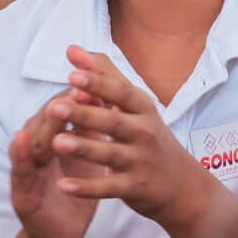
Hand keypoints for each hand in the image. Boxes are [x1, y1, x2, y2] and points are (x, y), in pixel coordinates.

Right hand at [8, 92, 102, 237]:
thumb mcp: (87, 156)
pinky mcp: (20, 193)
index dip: (78, 95)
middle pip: (46, 119)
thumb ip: (91, 128)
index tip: (95, 80)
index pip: (64, 109)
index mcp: (54, 138)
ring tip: (53, 108)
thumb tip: (107, 94)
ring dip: (43, 124)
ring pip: (31, 140)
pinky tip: (22, 139)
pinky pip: (19, 171)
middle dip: (62, 103)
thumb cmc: (76, 191)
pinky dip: (19, 154)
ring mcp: (26, 169)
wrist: (64, 235)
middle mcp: (36, 148)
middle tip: (78, 88)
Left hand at [48, 48, 222, 237]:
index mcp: (142, 108)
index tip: (72, 75)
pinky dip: (87, 187)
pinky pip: (108, 187)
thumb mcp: (135, 105)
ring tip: (57, 142)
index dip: (97, 84)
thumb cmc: (149, 136)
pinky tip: (62, 186)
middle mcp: (144, 132)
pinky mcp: (135, 188)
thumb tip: (72, 49)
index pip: (120, 92)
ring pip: (109, 153)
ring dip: (84, 148)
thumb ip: (103, 75)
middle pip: (113, 121)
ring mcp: (140, 161)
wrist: (182, 184)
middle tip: (55, 106)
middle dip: (84, 113)